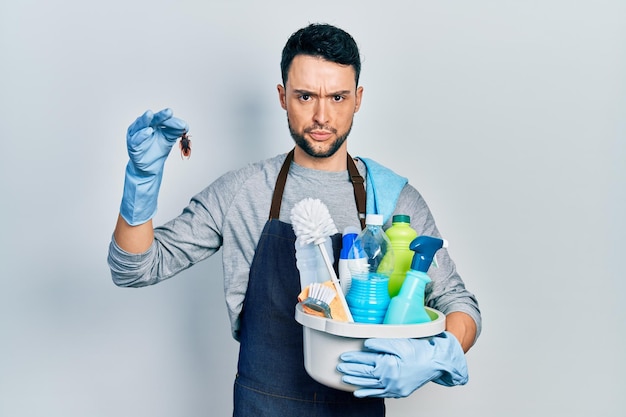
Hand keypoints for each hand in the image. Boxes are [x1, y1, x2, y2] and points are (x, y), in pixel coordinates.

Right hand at [120, 108, 187, 224]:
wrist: (150, 168)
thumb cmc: (157, 151)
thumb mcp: (168, 140)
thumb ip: (175, 132)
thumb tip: (185, 126)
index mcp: (153, 124)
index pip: (163, 119)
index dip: (172, 121)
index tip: (183, 125)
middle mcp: (144, 126)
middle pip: (153, 119)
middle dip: (160, 115)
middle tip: (169, 111)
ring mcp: (136, 134)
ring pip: (140, 125)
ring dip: (145, 120)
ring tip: (150, 114)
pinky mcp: (132, 145)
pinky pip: (136, 138)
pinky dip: (142, 134)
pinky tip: (148, 131)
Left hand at [337, 332, 467, 397]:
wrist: (435, 363)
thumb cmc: (419, 352)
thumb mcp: (399, 343)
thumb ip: (380, 344)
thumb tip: (366, 344)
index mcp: (388, 365)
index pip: (365, 362)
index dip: (353, 359)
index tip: (343, 357)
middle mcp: (389, 378)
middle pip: (365, 374)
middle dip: (351, 370)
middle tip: (339, 367)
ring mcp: (393, 387)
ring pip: (369, 385)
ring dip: (355, 382)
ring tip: (344, 378)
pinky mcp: (397, 392)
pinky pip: (379, 394)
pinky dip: (367, 393)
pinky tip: (358, 393)